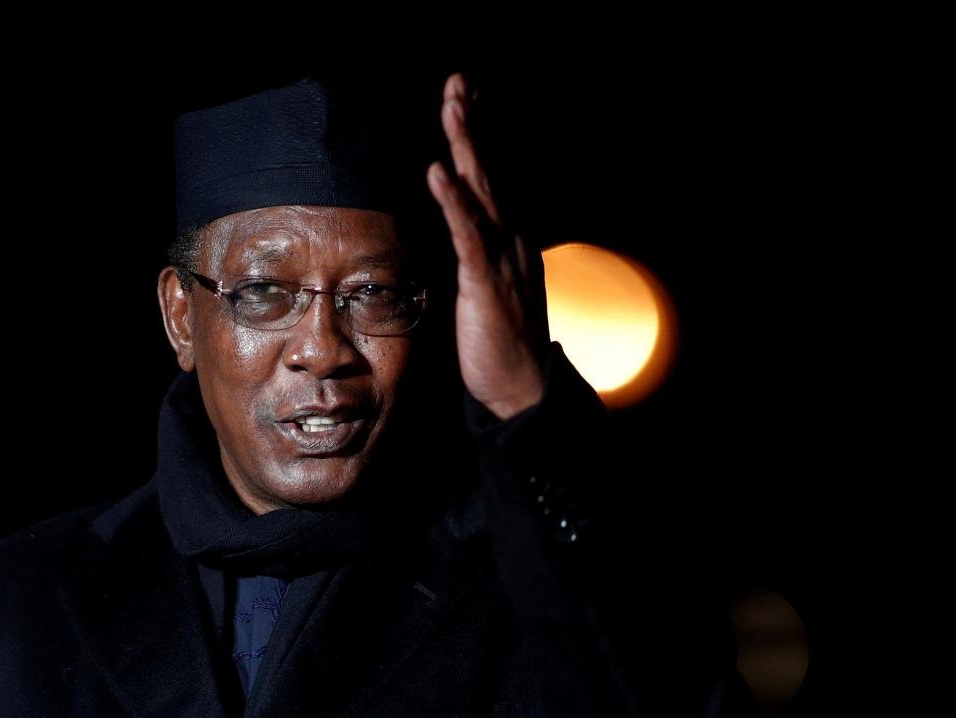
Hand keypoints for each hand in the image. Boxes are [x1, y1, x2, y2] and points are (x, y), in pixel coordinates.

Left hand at [426, 72, 550, 419]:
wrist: (522, 390)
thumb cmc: (498, 343)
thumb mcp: (481, 289)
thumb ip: (467, 257)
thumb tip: (447, 235)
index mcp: (505, 241)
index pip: (488, 179)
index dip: (476, 139)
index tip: (462, 100)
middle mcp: (509, 240)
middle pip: (488, 171)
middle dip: (471, 125)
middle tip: (457, 83)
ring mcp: (501, 258)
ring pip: (483, 190)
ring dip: (467, 146)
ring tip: (452, 105)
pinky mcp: (486, 283)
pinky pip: (469, 235)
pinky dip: (455, 201)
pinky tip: (439, 173)